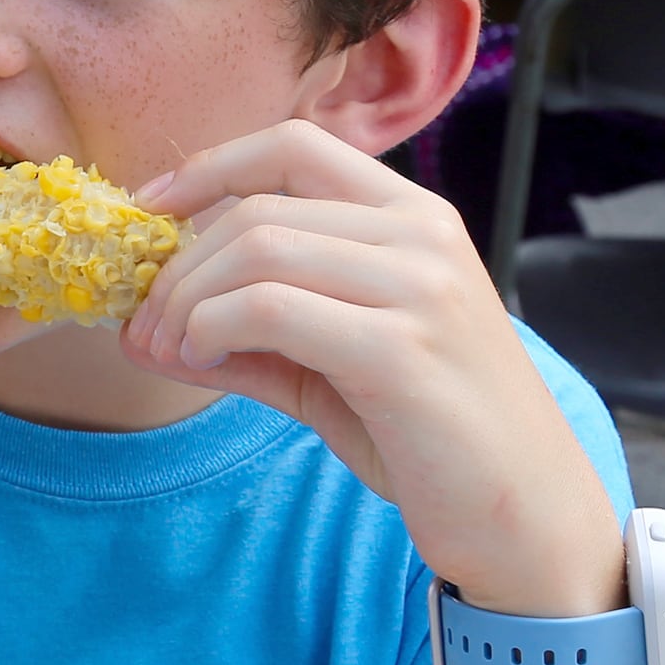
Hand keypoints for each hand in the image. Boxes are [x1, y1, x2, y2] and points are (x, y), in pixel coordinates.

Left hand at [124, 121, 621, 616]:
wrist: (523, 517)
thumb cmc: (427, 438)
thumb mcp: (327, 371)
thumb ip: (244, 339)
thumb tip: (141, 332)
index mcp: (415, 219)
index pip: (294, 146)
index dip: (207, 169)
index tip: (148, 209)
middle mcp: (424, 236)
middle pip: (256, 210)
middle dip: (177, 267)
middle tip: (147, 327)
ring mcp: (419, 287)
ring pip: (256, 247)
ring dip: (185, 300)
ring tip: (170, 349)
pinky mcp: (400, 348)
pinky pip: (267, 307)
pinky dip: (209, 327)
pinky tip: (201, 359)